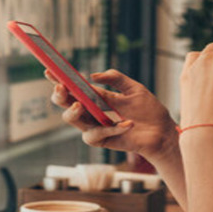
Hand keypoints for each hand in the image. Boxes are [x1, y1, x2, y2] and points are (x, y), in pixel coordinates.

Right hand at [46, 69, 178, 161]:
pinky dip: (113, 128)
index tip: (49, 71)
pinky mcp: (104, 141)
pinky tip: (128, 123)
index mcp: (96, 98)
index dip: (59, 80)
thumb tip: (93, 76)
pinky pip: (98, 134)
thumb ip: (115, 78)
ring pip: (73, 121)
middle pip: (66, 105)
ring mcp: (96, 127)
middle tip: (62, 88)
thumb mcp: (134, 88)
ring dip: (74, 112)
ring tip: (80, 105)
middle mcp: (92, 113)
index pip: (73, 89)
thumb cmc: (149, 110)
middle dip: (59, 97)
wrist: (163, 131)